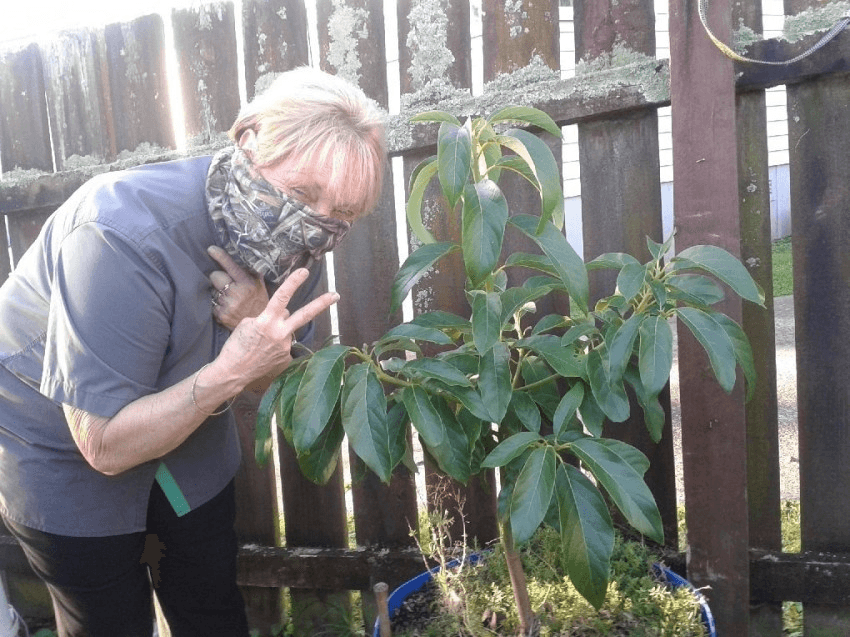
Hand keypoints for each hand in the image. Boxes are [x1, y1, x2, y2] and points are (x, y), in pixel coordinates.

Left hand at [208, 246, 268, 329]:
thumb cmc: (259, 303)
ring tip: (229, 298)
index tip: (211, 249)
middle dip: (218, 278)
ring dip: (218, 292)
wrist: (260, 328)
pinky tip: (227, 307)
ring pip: (212, 290)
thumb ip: (251, 272)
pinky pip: (212, 303)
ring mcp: (227, 305)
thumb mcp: (260, 286)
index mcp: (247, 284)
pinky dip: (217, 304)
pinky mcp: (220, 315)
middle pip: (215, 276)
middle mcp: (236, 293)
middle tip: (226, 283)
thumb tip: (243, 256)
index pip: (230, 266)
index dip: (220, 256)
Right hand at [215, 268, 338, 384]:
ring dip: (278, 331)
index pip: (282, 297)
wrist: (233, 373)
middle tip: (336, 295)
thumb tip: (284, 314)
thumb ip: (268, 316)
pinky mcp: (286, 357)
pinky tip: (263, 351)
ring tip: (260, 342)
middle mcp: (280, 333)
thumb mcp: (247, 323)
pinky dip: (275, 344)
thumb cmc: (235, 346)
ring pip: (287, 329)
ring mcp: (285, 346)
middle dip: (321, 304)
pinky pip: (283, 343)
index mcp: (266, 322)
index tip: (304, 271)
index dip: (293, 283)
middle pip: (305, 315)